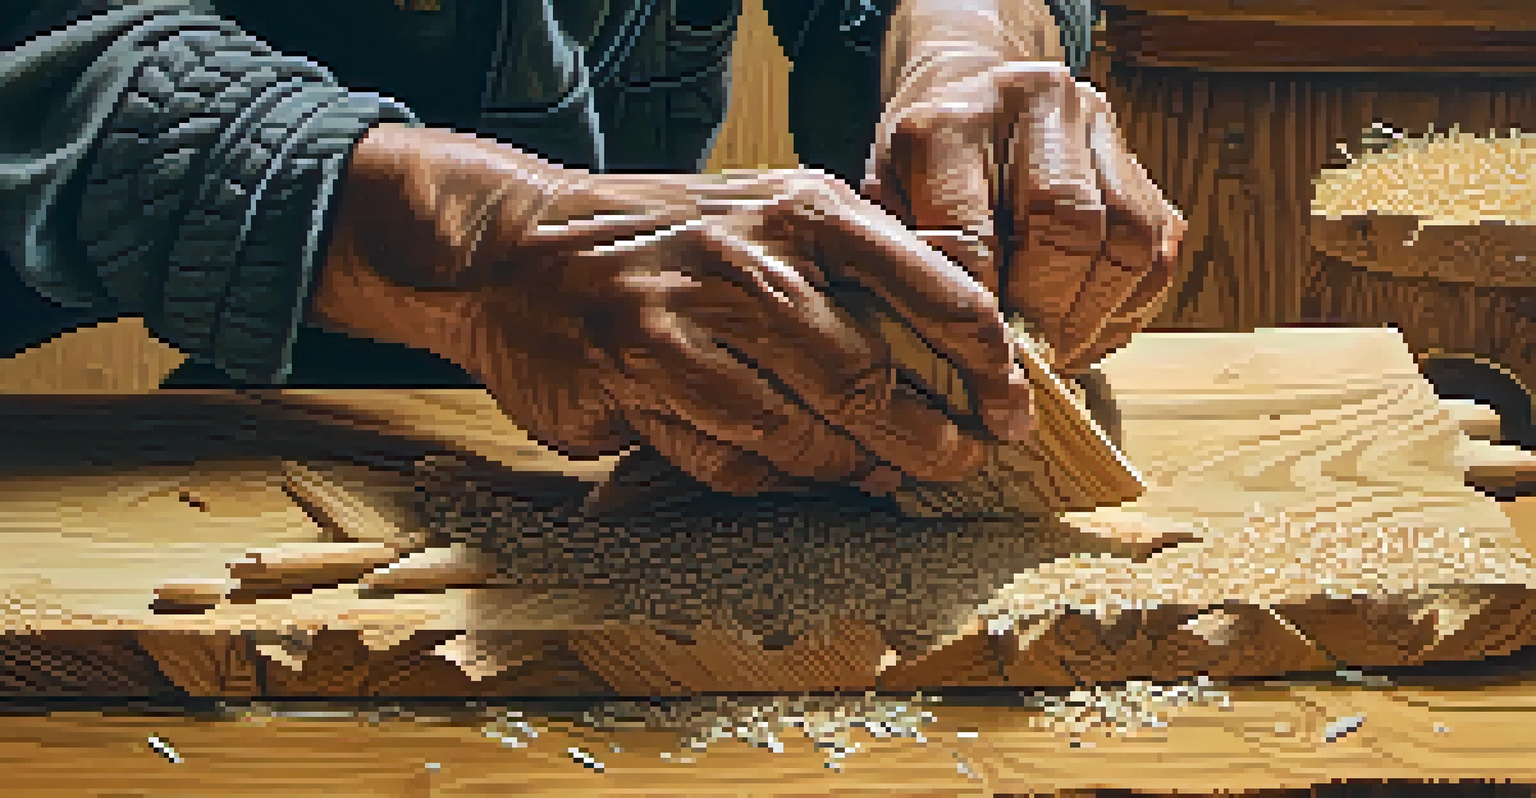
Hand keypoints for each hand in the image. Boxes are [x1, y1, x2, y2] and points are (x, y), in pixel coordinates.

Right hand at [309, 125, 1034, 494]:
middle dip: (928, 436)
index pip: (931, 286)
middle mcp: (749, 259)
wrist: (515, 245)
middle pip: (870, 376)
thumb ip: (851, 267)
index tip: (1013, 410)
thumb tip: (949, 357)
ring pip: (801, 430)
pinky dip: (771, 475)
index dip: (985, 362)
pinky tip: (786, 468)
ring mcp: (686, 320)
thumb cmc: (665, 237)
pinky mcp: (635, 378)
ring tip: (876, 474)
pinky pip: (731, 457)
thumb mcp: (765, 215)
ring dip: (848, 467)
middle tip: (958, 464)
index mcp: (802, 209)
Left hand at [863, 60, 1186, 374]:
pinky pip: (1158, 241)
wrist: (963, 90)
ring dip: (1098, 311)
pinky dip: (1129, 300)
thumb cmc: (915, 167)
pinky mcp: (1133, 151)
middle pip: (1066, 223)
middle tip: (1032, 362)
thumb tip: (960, 351)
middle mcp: (1029, 103)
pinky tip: (1092, 328)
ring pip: (1128, 233)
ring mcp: (1092, 120)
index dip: (982, 308)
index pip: (971, 233)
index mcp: (946, 122)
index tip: (982, 357)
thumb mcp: (885, 205)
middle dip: (1050, 310)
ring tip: (1064, 352)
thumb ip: (914, 265)